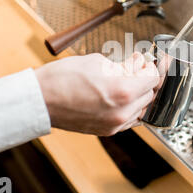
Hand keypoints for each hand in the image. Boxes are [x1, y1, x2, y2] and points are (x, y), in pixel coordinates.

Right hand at [35, 52, 158, 135]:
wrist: (39, 100)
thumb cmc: (62, 78)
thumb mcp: (97, 62)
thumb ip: (123, 65)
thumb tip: (137, 63)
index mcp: (122, 91)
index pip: (152, 78)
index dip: (150, 66)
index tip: (145, 61)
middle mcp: (122, 112)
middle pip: (149, 94)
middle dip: (144, 78)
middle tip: (135, 66)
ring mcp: (115, 125)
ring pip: (141, 108)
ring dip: (138, 94)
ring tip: (126, 80)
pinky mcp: (107, 131)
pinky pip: (130, 120)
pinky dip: (130, 107)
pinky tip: (120, 96)